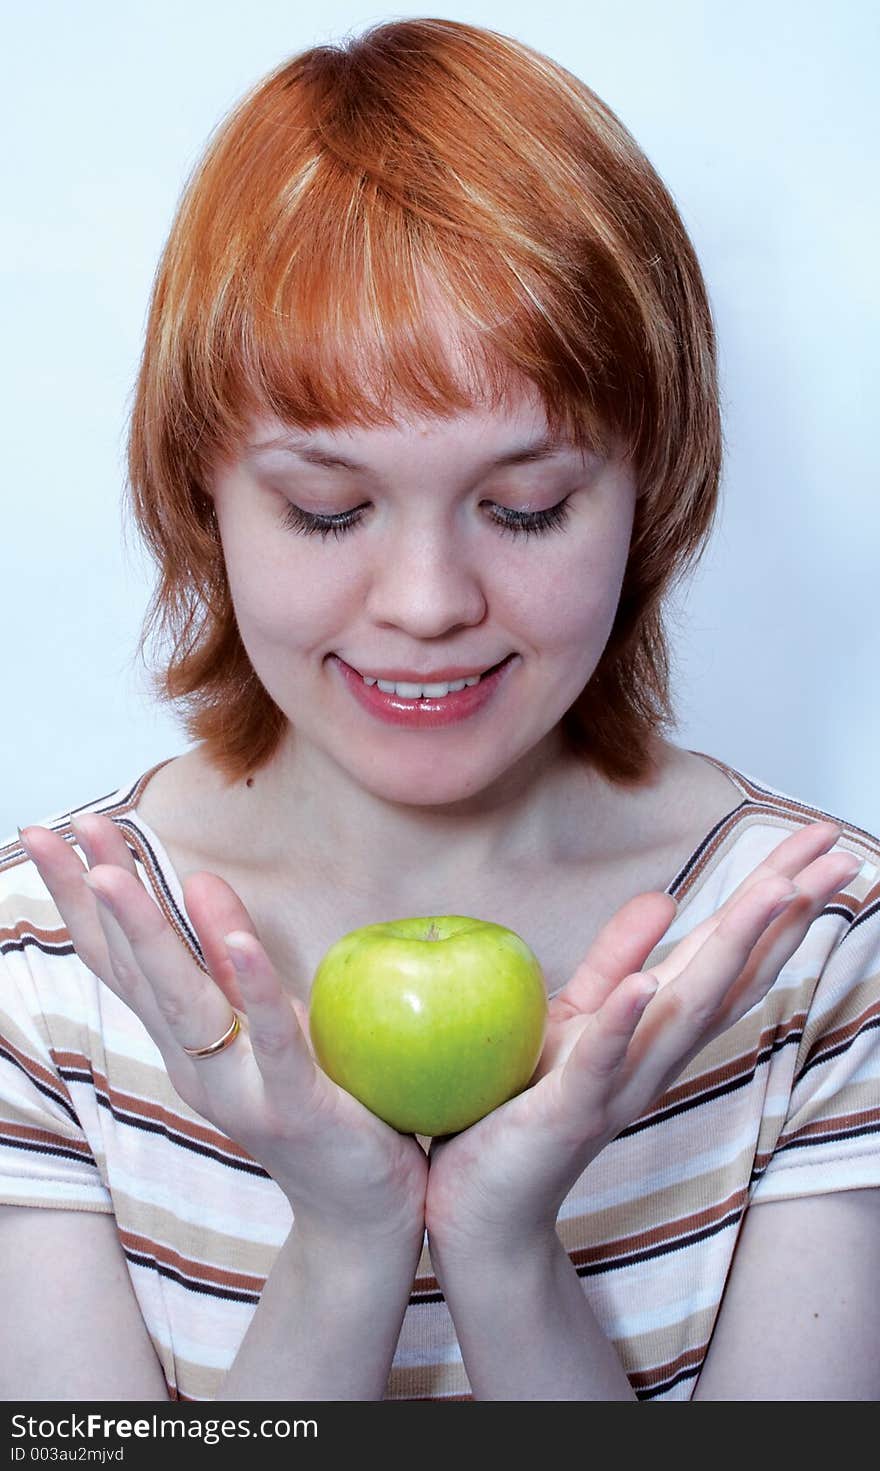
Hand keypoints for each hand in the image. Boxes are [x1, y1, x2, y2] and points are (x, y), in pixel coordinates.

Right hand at [19, 814, 427, 1247]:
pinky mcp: (296, 1106)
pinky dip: (254, 988)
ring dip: (149, 935)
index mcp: (185, 1042)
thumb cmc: (315, 1104)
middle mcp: (196, 1064)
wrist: (361, 1212)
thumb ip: (231, 960)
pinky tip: (242, 939)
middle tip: (63, 827)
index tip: (51, 831)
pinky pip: (274, 1039)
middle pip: (136, 971)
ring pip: (184, 1003)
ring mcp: (240, 1089)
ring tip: (116, 872)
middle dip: (99, 897)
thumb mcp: (266, 1022)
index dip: (84, 896)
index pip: (122, 958)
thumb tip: (203, 879)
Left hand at [425, 820, 861, 1257]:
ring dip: (728, 951)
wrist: (485, 1204)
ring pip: (684, 1011)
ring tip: (771, 891)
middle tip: (836, 854)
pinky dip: (623, 1024)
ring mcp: (616, 1085)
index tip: (820, 843)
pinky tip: (647, 985)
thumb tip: (666, 896)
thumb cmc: (527, 1102)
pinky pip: (598, 1064)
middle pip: (730, 973)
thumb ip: (620, 960)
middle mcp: (656, 1056)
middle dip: (782, 913)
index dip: (776, 898)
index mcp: (659, 1028)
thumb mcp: (580, 1016)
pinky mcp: (564, 1111)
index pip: (730, 952)